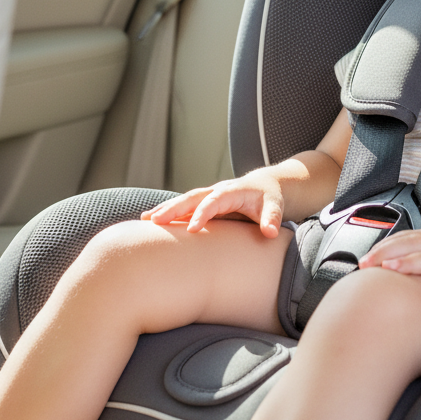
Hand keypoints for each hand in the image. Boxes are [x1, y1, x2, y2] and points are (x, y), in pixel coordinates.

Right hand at [140, 171, 284, 236]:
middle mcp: (217, 191)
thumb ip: (272, 218)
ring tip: (145, 220)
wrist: (265, 186)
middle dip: (174, 208)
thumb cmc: (269, 198)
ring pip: (184, 200)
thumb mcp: (275, 206)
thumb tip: (271, 233)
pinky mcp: (204, 202)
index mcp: (233, 191)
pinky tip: (150, 221)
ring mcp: (209, 196)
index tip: (191, 229)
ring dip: (165, 209)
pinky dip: (168, 211)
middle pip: (192, 197)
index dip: (203, 214)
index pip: (215, 201)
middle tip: (155, 221)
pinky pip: (184, 206)